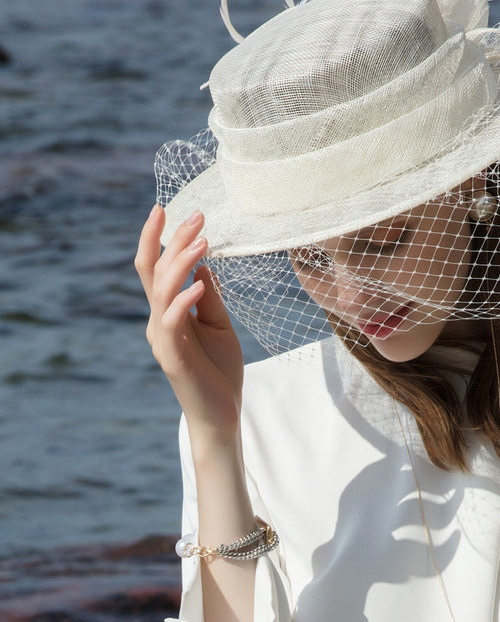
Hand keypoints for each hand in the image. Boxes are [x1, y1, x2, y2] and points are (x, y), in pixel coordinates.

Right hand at [135, 205, 243, 446]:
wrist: (222, 412)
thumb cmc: (220, 368)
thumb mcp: (219, 323)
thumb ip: (209, 295)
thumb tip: (203, 263)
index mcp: (167, 311)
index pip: (156, 268)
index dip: (159, 238)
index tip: (170, 209)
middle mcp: (158, 320)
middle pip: (154, 272)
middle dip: (172, 240)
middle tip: (197, 216)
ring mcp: (162, 338)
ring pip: (161, 291)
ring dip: (180, 263)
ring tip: (202, 240)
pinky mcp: (172, 356)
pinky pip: (172, 322)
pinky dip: (184, 300)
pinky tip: (200, 284)